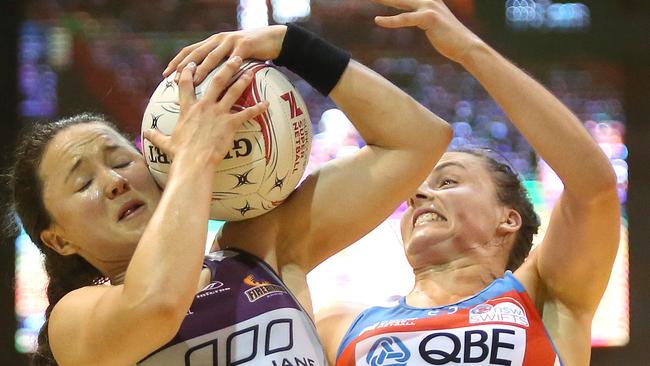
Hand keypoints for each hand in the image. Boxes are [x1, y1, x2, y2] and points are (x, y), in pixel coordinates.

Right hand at [145, 56, 268, 168]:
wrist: (193, 162)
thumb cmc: (180, 154)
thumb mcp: (165, 143)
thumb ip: (155, 136)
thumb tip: (144, 135)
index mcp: (188, 109)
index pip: (186, 85)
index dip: (188, 72)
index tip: (191, 63)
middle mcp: (204, 106)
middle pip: (216, 81)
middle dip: (226, 67)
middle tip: (234, 57)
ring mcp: (218, 114)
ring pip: (233, 92)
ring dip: (243, 81)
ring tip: (251, 71)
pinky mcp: (230, 124)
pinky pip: (247, 114)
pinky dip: (257, 109)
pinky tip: (267, 104)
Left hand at [163, 25, 286, 83]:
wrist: (275, 39)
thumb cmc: (254, 51)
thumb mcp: (233, 55)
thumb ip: (221, 63)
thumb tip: (209, 80)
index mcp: (213, 42)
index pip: (190, 51)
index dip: (177, 62)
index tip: (165, 75)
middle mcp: (218, 40)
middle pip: (196, 53)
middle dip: (182, 66)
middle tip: (172, 79)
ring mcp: (230, 41)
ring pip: (211, 56)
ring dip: (201, 69)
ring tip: (193, 81)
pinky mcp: (244, 46)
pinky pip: (232, 59)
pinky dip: (225, 69)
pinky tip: (221, 78)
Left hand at [372, 0, 483, 63]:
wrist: (466, 46)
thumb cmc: (450, 40)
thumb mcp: (434, 25)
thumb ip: (423, 19)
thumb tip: (415, 18)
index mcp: (430, 0)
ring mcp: (429, 6)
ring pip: (400, 2)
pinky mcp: (428, 17)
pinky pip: (405, 18)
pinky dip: (390, 21)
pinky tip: (378, 20)